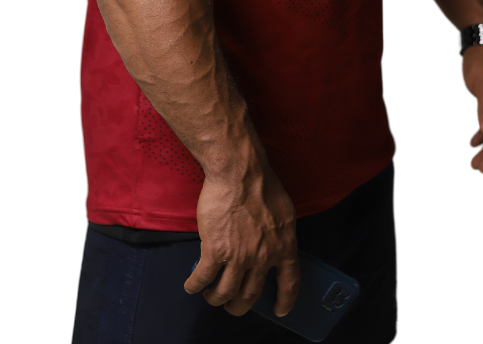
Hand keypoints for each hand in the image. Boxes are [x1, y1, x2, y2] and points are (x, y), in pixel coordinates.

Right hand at [183, 157, 300, 317]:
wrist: (239, 172)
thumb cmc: (261, 183)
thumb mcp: (284, 211)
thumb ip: (279, 232)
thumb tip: (274, 241)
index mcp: (283, 245)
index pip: (290, 282)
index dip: (285, 300)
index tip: (280, 310)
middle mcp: (262, 257)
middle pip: (251, 294)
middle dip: (240, 305)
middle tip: (233, 305)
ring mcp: (238, 257)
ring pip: (226, 292)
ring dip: (217, 298)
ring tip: (212, 296)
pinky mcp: (215, 251)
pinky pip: (203, 277)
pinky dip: (196, 285)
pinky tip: (191, 286)